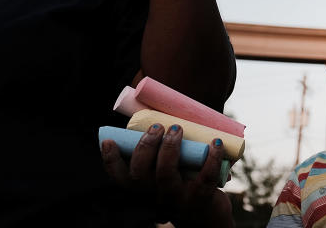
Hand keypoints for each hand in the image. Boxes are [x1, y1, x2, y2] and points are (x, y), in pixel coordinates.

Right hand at [101, 124, 232, 227]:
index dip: (111, 160)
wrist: (208, 218)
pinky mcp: (200, 200)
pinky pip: (204, 178)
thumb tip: (163, 108)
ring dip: (169, 149)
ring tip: (177, 128)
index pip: (121, 177)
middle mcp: (155, 195)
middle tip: (157, 126)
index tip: (109, 140)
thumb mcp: (170, 171)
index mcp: (144, 187)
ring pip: (165, 176)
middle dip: (145, 146)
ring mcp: (177, 199)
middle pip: (140, 174)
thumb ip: (165, 149)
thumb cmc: (186, 183)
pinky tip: (215, 143)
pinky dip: (211, 159)